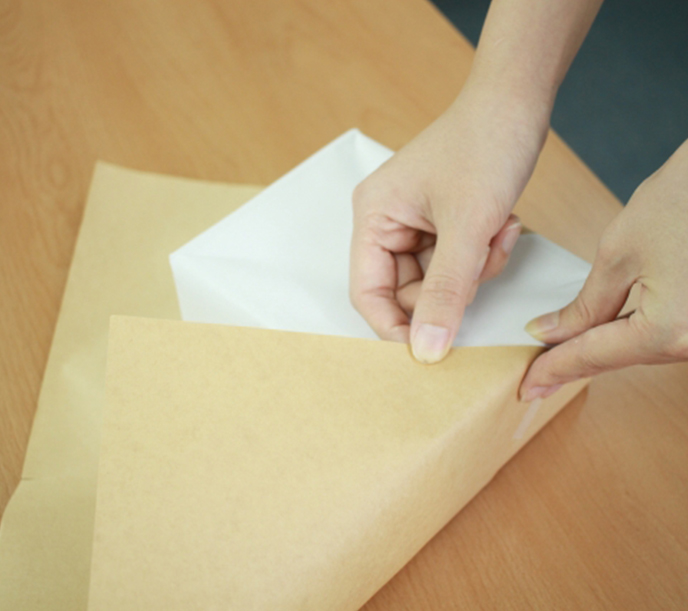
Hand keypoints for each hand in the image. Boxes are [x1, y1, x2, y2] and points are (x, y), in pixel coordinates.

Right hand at [350, 82, 549, 361]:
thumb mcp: (467, 227)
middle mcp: (388, 222)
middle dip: (452, 287)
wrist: (518, 102)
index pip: (368, 293)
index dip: (394, 327)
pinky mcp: (443, 223)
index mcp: (373, 218)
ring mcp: (416, 223)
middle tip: (480, 264)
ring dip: (473, 270)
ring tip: (498, 233)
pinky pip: (457, 263)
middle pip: (406, 290)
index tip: (429, 353)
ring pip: (438, 280)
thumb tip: (426, 351)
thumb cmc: (484, 146)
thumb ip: (446, 294)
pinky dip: (482, 255)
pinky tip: (502, 227)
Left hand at [521, 139, 687, 400]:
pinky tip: (608, 339)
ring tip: (563, 362)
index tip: (529, 383)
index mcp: (668, 329)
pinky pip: (667, 336)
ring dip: (604, 352)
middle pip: (621, 358)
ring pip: (645, 350)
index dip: (555, 369)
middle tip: (537, 378)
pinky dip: (634, 337)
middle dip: (576, 364)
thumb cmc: (685, 197)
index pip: (595, 356)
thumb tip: (551, 332)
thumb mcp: (620, 252)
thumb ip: (586, 305)